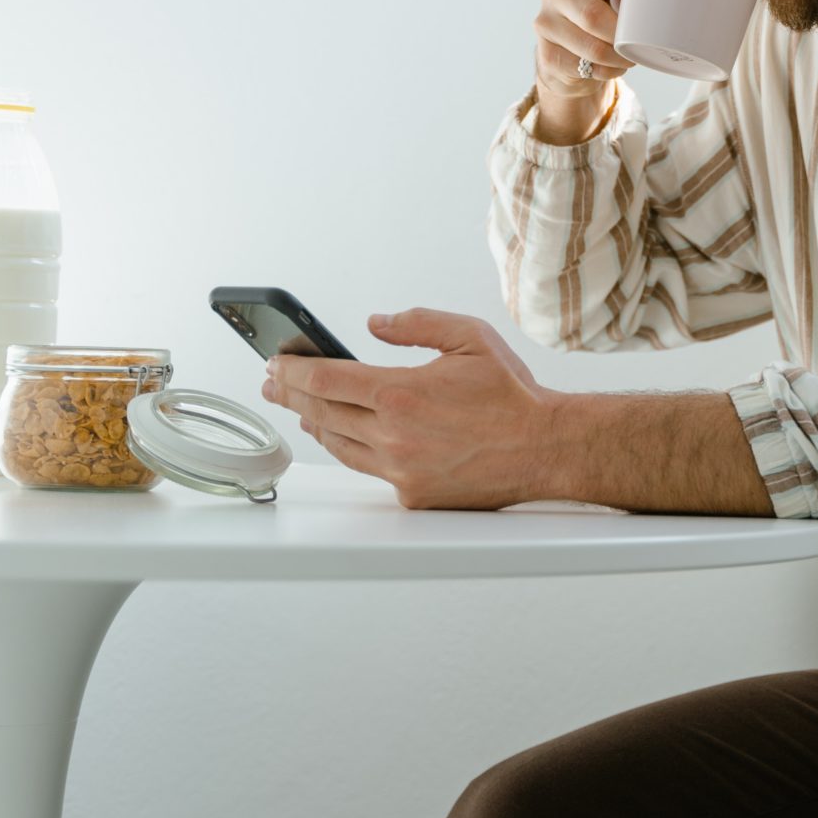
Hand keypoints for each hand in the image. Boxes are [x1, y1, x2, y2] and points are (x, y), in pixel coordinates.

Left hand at [260, 308, 551, 508]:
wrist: (544, 448)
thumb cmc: (512, 396)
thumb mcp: (469, 337)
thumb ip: (416, 324)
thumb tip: (375, 324)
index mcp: (401, 392)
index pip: (324, 380)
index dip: (292, 370)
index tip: (276, 363)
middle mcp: (393, 435)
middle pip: (321, 412)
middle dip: (290, 394)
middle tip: (273, 383)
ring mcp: (399, 469)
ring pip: (337, 444)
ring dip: (313, 424)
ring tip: (301, 409)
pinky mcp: (412, 493)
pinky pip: (367, 469)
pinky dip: (350, 449)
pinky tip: (344, 438)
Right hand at [531, 0, 631, 141]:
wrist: (572, 49)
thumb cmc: (608, 14)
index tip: (648, 5)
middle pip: (594, 15)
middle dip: (622, 36)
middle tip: (639, 45)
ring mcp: (545, 21)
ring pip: (590, 46)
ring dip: (617, 58)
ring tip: (628, 58)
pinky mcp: (545, 53)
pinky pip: (582, 67)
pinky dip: (605, 72)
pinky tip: (610, 67)